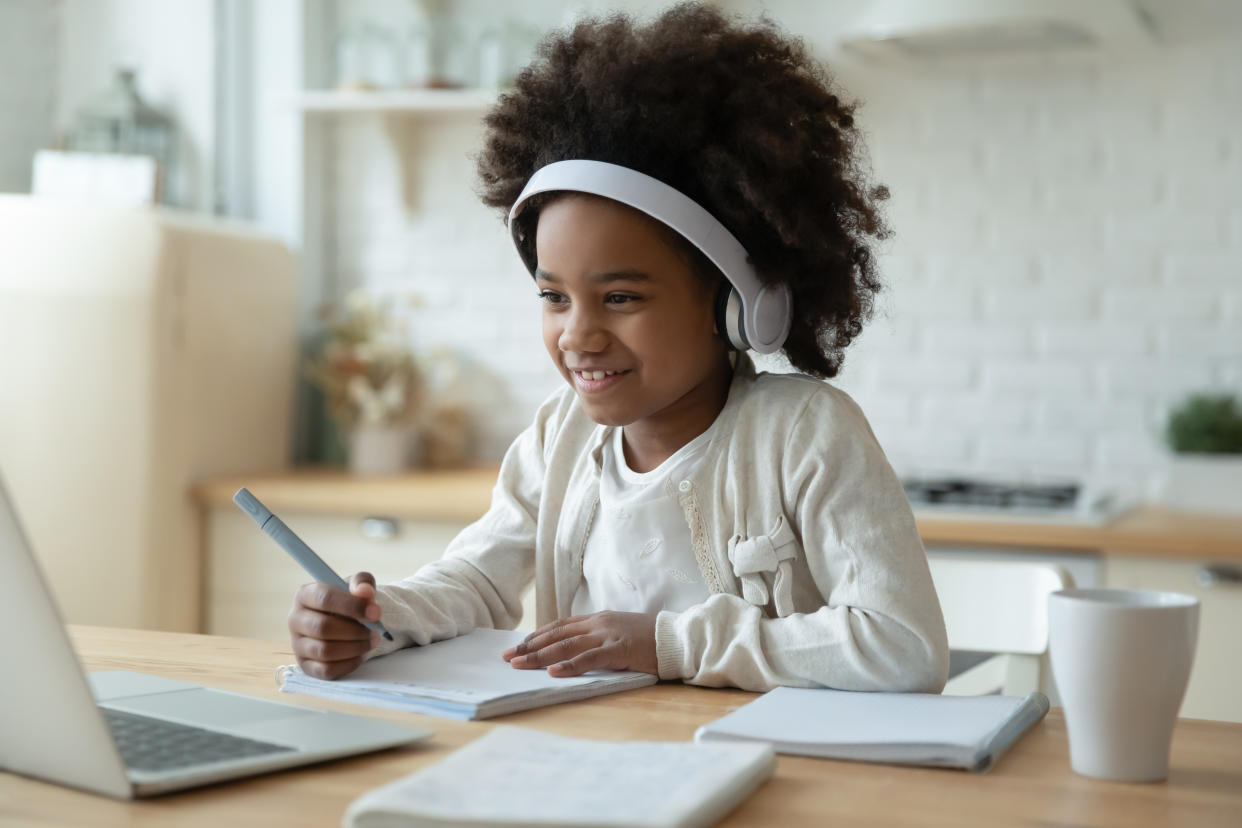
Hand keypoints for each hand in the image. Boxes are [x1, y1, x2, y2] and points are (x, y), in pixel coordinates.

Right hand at [288, 571, 381, 679]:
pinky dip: (349, 663)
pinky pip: (326, 670)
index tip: (376, 612)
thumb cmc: (349, 602)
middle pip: (323, 628)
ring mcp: (298, 644)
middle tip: (375, 631)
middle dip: (355, 631)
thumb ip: (363, 583)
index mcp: (305, 594)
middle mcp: (295, 619)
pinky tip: (361, 654)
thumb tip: (365, 592)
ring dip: (355, 647)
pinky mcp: (306, 665)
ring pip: (325, 651)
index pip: (325, 598)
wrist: (346, 621)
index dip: (352, 606)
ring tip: (371, 641)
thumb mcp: (358, 586)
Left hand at [502, 611, 657, 677]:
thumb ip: (596, 639)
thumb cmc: (648, 639)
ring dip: (540, 656)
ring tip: (520, 664)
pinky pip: (590, 658)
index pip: (559, 626)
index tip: (516, 646)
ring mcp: (608, 635)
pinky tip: (553, 672)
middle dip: (529, 646)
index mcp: (597, 620)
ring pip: (566, 645)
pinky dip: (570, 666)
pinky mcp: (619, 650)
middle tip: (508, 657)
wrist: (676, 637)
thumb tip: (572, 651)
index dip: (536, 636)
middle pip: (556, 634)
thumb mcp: (617, 634)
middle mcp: (598, 624)